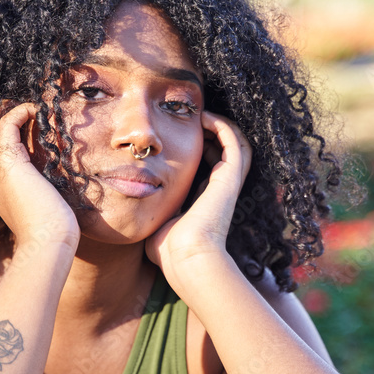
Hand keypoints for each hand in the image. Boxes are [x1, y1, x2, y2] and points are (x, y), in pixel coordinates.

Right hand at [0, 103, 79, 248]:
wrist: (45, 242)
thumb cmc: (46, 233)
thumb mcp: (34, 211)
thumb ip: (34, 196)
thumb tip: (50, 191)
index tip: (14, 129)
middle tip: (14, 113)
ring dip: (2, 112)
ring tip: (23, 108)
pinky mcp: (11, 160)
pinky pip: (7, 123)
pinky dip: (19, 112)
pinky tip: (35, 111)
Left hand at [145, 111, 251, 280]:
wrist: (186, 259)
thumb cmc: (169, 251)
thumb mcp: (159, 224)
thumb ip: (153, 213)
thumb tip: (137, 211)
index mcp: (206, 200)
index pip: (211, 166)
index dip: (201, 148)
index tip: (182, 136)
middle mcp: (221, 190)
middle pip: (227, 151)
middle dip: (212, 133)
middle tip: (193, 120)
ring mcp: (228, 183)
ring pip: (237, 143)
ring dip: (221, 126)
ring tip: (201, 114)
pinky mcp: (230, 178)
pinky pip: (234, 142)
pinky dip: (222, 126)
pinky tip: (205, 116)